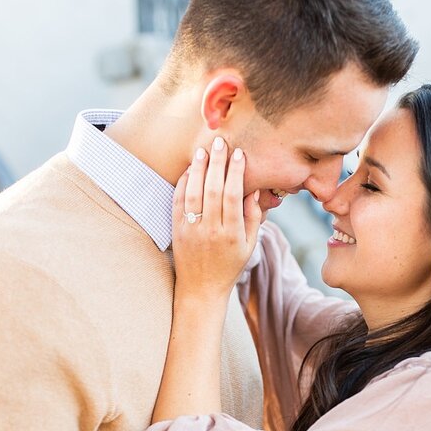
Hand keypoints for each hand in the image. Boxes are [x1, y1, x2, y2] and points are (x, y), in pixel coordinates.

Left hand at [172, 136, 261, 300]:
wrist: (201, 288)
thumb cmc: (229, 265)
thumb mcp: (249, 246)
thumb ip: (253, 217)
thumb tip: (253, 190)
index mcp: (231, 234)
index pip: (233, 196)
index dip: (235, 173)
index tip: (238, 154)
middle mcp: (210, 231)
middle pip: (212, 190)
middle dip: (217, 164)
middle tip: (220, 142)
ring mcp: (191, 230)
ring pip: (193, 193)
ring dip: (198, 169)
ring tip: (203, 150)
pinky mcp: (177, 230)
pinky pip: (178, 202)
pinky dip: (183, 183)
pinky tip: (189, 169)